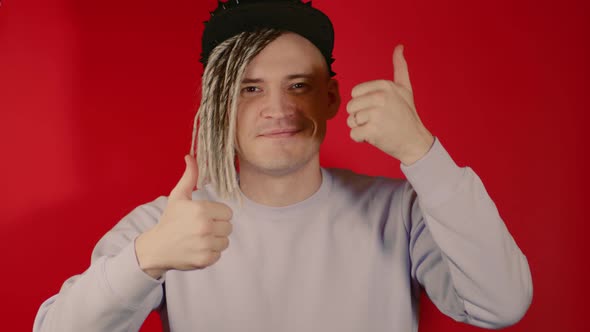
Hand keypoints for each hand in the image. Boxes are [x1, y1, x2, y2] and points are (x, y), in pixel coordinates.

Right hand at [135, 155, 232, 278]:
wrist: (156, 248)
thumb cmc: (169, 220)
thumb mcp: (178, 196)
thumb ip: (189, 177)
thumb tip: (190, 156)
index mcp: (201, 210)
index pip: (227, 213)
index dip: (217, 214)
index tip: (204, 217)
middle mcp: (205, 227)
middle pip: (228, 227)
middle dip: (217, 227)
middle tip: (201, 228)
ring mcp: (205, 245)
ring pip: (225, 241)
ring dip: (215, 240)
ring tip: (199, 238)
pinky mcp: (206, 260)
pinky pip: (219, 254)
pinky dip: (211, 253)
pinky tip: (197, 248)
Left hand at [346, 44, 434, 164]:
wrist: (415, 141)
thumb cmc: (407, 115)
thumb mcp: (405, 88)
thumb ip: (400, 67)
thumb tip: (399, 47)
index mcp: (385, 85)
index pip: (355, 93)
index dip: (363, 103)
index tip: (378, 108)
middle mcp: (381, 97)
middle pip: (351, 107)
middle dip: (360, 117)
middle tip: (377, 121)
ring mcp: (376, 114)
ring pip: (351, 121)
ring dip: (360, 128)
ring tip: (377, 128)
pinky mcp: (373, 131)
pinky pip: (353, 134)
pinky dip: (361, 139)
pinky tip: (375, 137)